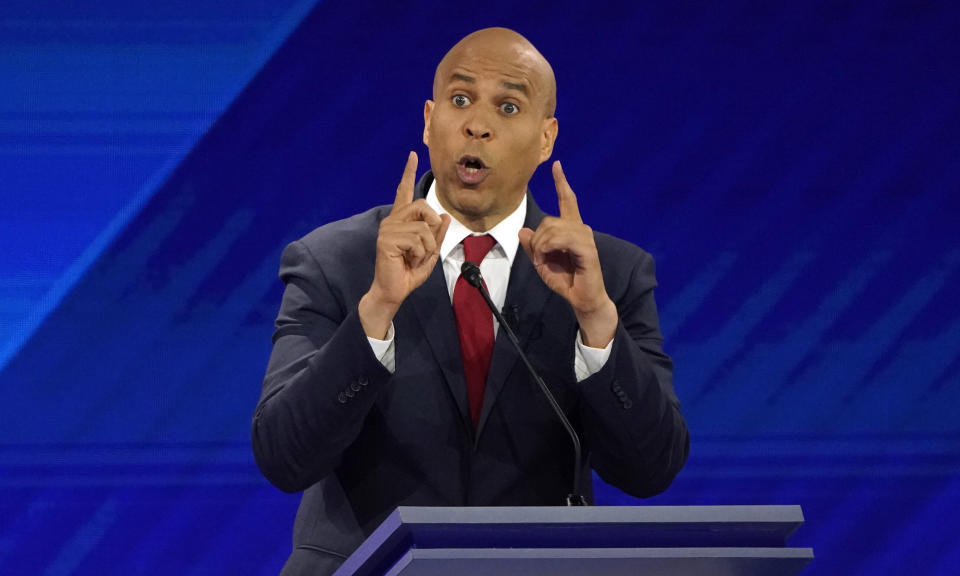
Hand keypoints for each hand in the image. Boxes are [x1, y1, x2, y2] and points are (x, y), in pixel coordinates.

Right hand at [359, 151, 450, 337]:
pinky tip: (409, 260)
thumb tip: (446, 216)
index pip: (404, 192)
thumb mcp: (430, 252)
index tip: (413, 155)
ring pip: (423, 226)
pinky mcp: (387, 239)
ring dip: (428, 246)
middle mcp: (392, 220)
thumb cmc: (408, 273)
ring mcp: (388, 229)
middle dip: (433, 224)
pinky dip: (421, 252)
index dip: (408, 173)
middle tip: (427, 245)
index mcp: (401, 221)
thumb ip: (437, 234)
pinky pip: (417, 239)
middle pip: (422, 205)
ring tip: (415, 258)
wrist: (393, 292)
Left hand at [518, 161, 616, 346]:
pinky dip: (549, 248)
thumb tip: (523, 231)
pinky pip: (561, 239)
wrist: (582, 299)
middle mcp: (580, 229)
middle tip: (540, 258)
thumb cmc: (565, 280)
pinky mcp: (587, 249)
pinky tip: (549, 258)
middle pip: (549, 220)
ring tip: (544, 260)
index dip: (561, 183)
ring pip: (552, 229)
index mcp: (571, 229)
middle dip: (537, 240)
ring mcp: (585, 238)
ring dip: (542, 246)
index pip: (568, 200)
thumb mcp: (542, 262)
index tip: (557, 165)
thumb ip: (533, 247)